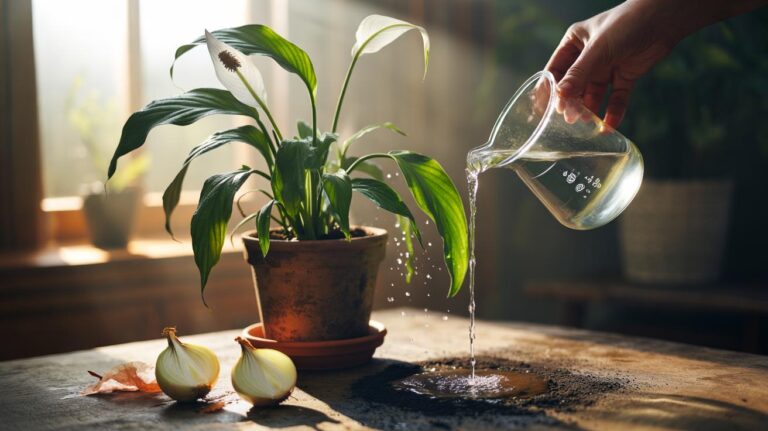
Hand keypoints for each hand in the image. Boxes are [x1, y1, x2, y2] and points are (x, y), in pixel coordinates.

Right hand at [546, 0, 680, 127]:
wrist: (662, 20)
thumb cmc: (625, 24)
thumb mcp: (597, 49)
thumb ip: (578, 74)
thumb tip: (560, 96)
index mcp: (574, 43)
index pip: (556, 70)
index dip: (552, 89)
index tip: (549, 108)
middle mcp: (588, 57)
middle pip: (574, 85)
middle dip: (572, 102)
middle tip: (570, 118)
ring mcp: (606, 67)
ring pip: (594, 94)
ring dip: (590, 109)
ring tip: (587, 123)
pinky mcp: (624, 76)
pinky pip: (616, 98)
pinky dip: (613, 112)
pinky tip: (609, 125)